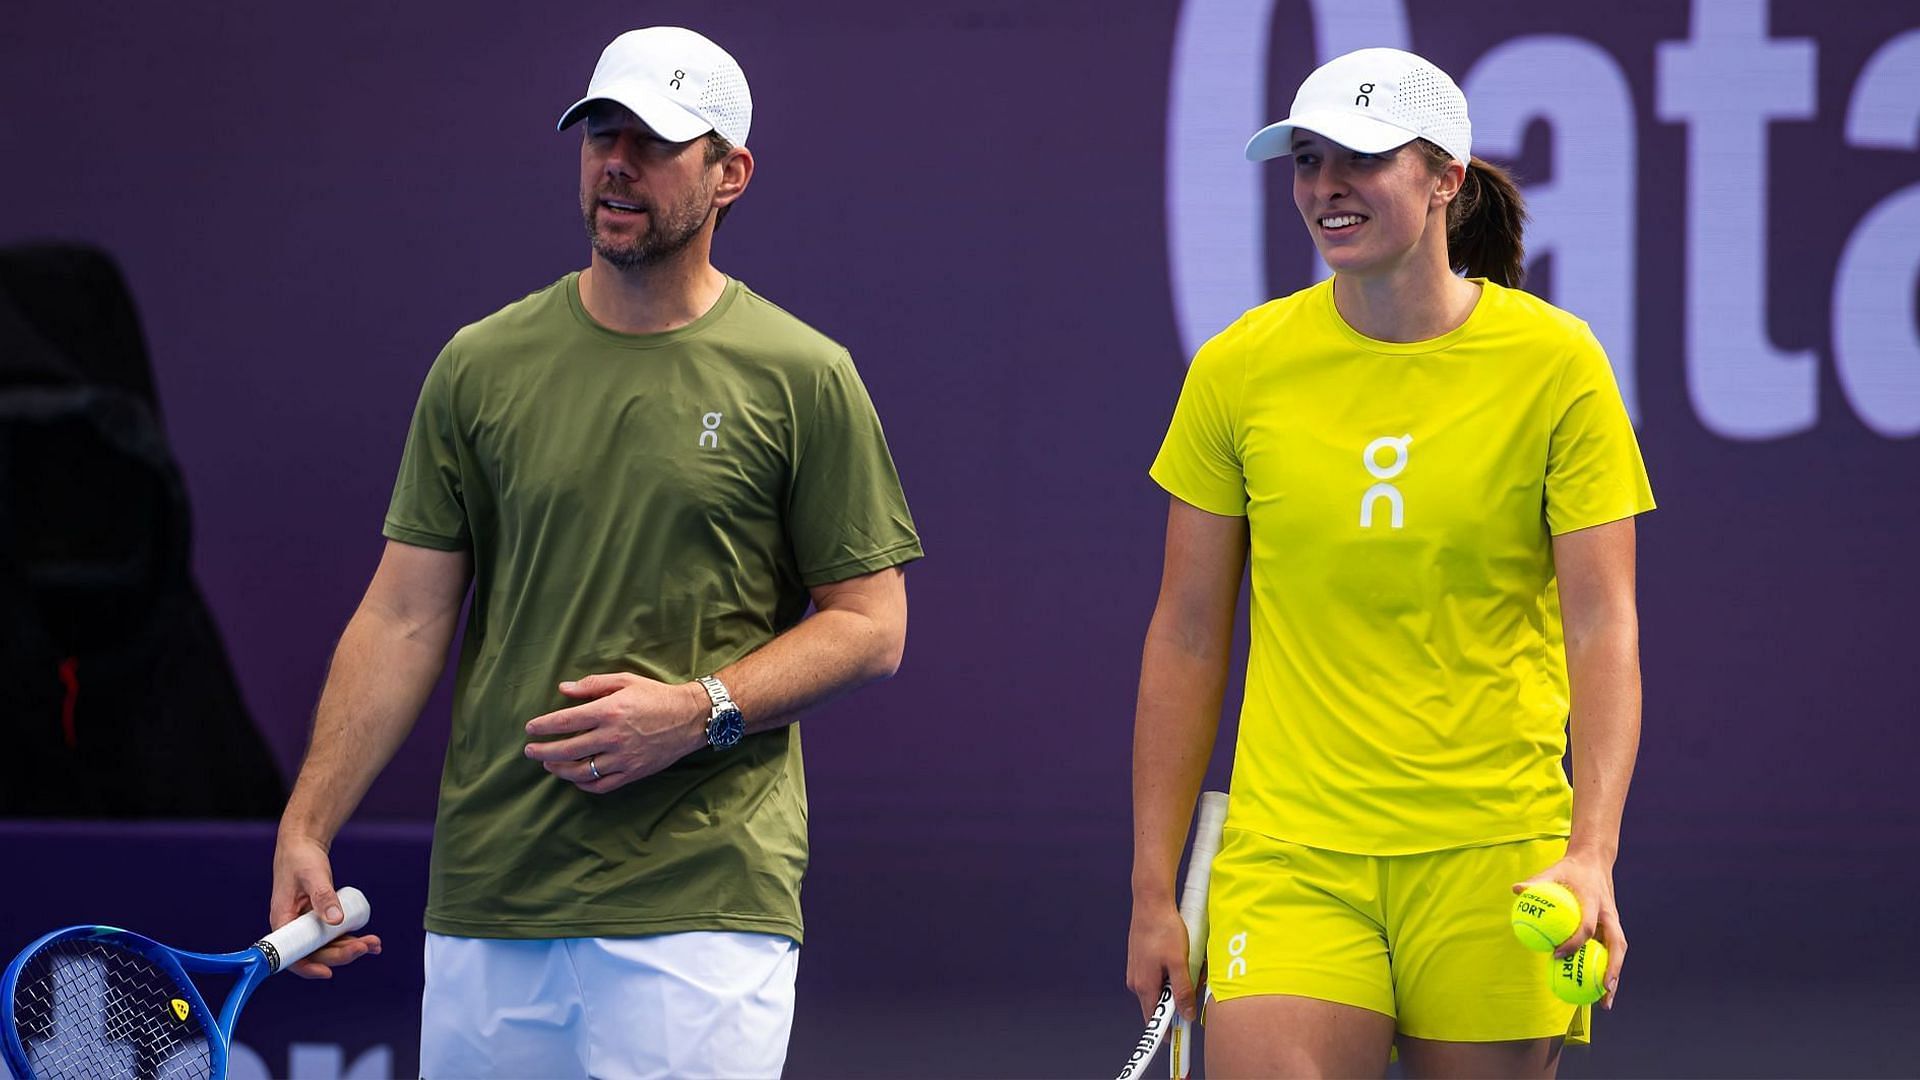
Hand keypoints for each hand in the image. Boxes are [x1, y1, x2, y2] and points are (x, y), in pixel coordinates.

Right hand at [269, 834, 380, 979]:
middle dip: (340, 954)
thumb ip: (324, 896)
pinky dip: (351, 939)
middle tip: (365, 946)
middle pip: (316, 952)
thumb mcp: (313, 876)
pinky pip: (335, 935)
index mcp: (282, 922)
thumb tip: (335, 921)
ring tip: (374, 944)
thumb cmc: (301, 859)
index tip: (328, 972)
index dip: (308, 967)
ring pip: (328, 946)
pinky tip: (371, 942)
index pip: (291, 954)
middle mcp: (294, 928)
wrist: (303, 846)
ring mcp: (307, 925)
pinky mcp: (319, 919)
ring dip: (351, 948)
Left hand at [523, 673, 709, 792]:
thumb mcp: (625, 681)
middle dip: (542, 751)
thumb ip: (592, 685)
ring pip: (580, 771)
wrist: (690, 717)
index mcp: (609, 711)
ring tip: (548, 764)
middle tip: (530, 751)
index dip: (542, 726)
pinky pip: (601, 785)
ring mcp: (622, 758)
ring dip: (559, 769)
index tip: (530, 728)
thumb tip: (563, 689)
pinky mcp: (632, 772)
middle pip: (566, 750)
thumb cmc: (656, 696)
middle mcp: (612, 737)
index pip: (564, 721)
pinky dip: (584, 784)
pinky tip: (575, 779)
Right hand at [1126, 898, 1200, 1022]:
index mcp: (1144, 986)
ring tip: (1191, 966)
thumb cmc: (1163, 929)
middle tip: (1196, 985)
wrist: (1151, 902)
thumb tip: (1185, 1014)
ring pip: (1160, 988)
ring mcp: (1137, 970)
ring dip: (1176, 984)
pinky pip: (1158, 976)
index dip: (1168, 1031)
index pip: (1154, 1020)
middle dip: (1178, 1000)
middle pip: (1159, 1004)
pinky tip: (1181, 958)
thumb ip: (1182, 991)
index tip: (1180, 1038)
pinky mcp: (1140, 960)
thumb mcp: (1179, 962)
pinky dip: (1171, 973)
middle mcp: (1136, 982)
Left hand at [1514, 852, 1625, 1008]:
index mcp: (1594, 902)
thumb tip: (1516, 889)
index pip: (1586, 926)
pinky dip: (1609, 969)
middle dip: (1612, 969)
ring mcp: (1613, 921)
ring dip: (1615, 976)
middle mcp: (1608, 914)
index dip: (1573, 942)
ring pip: (1619, 951)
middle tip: (1603, 991)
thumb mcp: (1553, 870)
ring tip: (1605, 1001)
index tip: (1557, 955)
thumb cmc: (1570, 869)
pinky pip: (1612, 950)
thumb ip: (1537, 881)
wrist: (1595, 861)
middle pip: (1616, 945)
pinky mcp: (1613, 926)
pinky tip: (1598, 987)